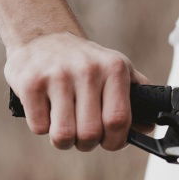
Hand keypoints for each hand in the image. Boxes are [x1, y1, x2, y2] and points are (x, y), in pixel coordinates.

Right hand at [4, 32, 148, 150]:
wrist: (42, 35)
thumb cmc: (85, 62)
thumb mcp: (117, 68)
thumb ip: (136, 96)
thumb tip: (148, 127)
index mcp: (114, 68)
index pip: (118, 120)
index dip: (115, 141)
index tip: (110, 142)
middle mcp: (87, 70)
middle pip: (90, 133)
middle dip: (88, 144)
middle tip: (84, 137)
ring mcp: (57, 75)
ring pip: (63, 135)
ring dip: (64, 141)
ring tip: (66, 129)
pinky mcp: (30, 83)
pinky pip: (39, 127)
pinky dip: (43, 127)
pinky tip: (47, 112)